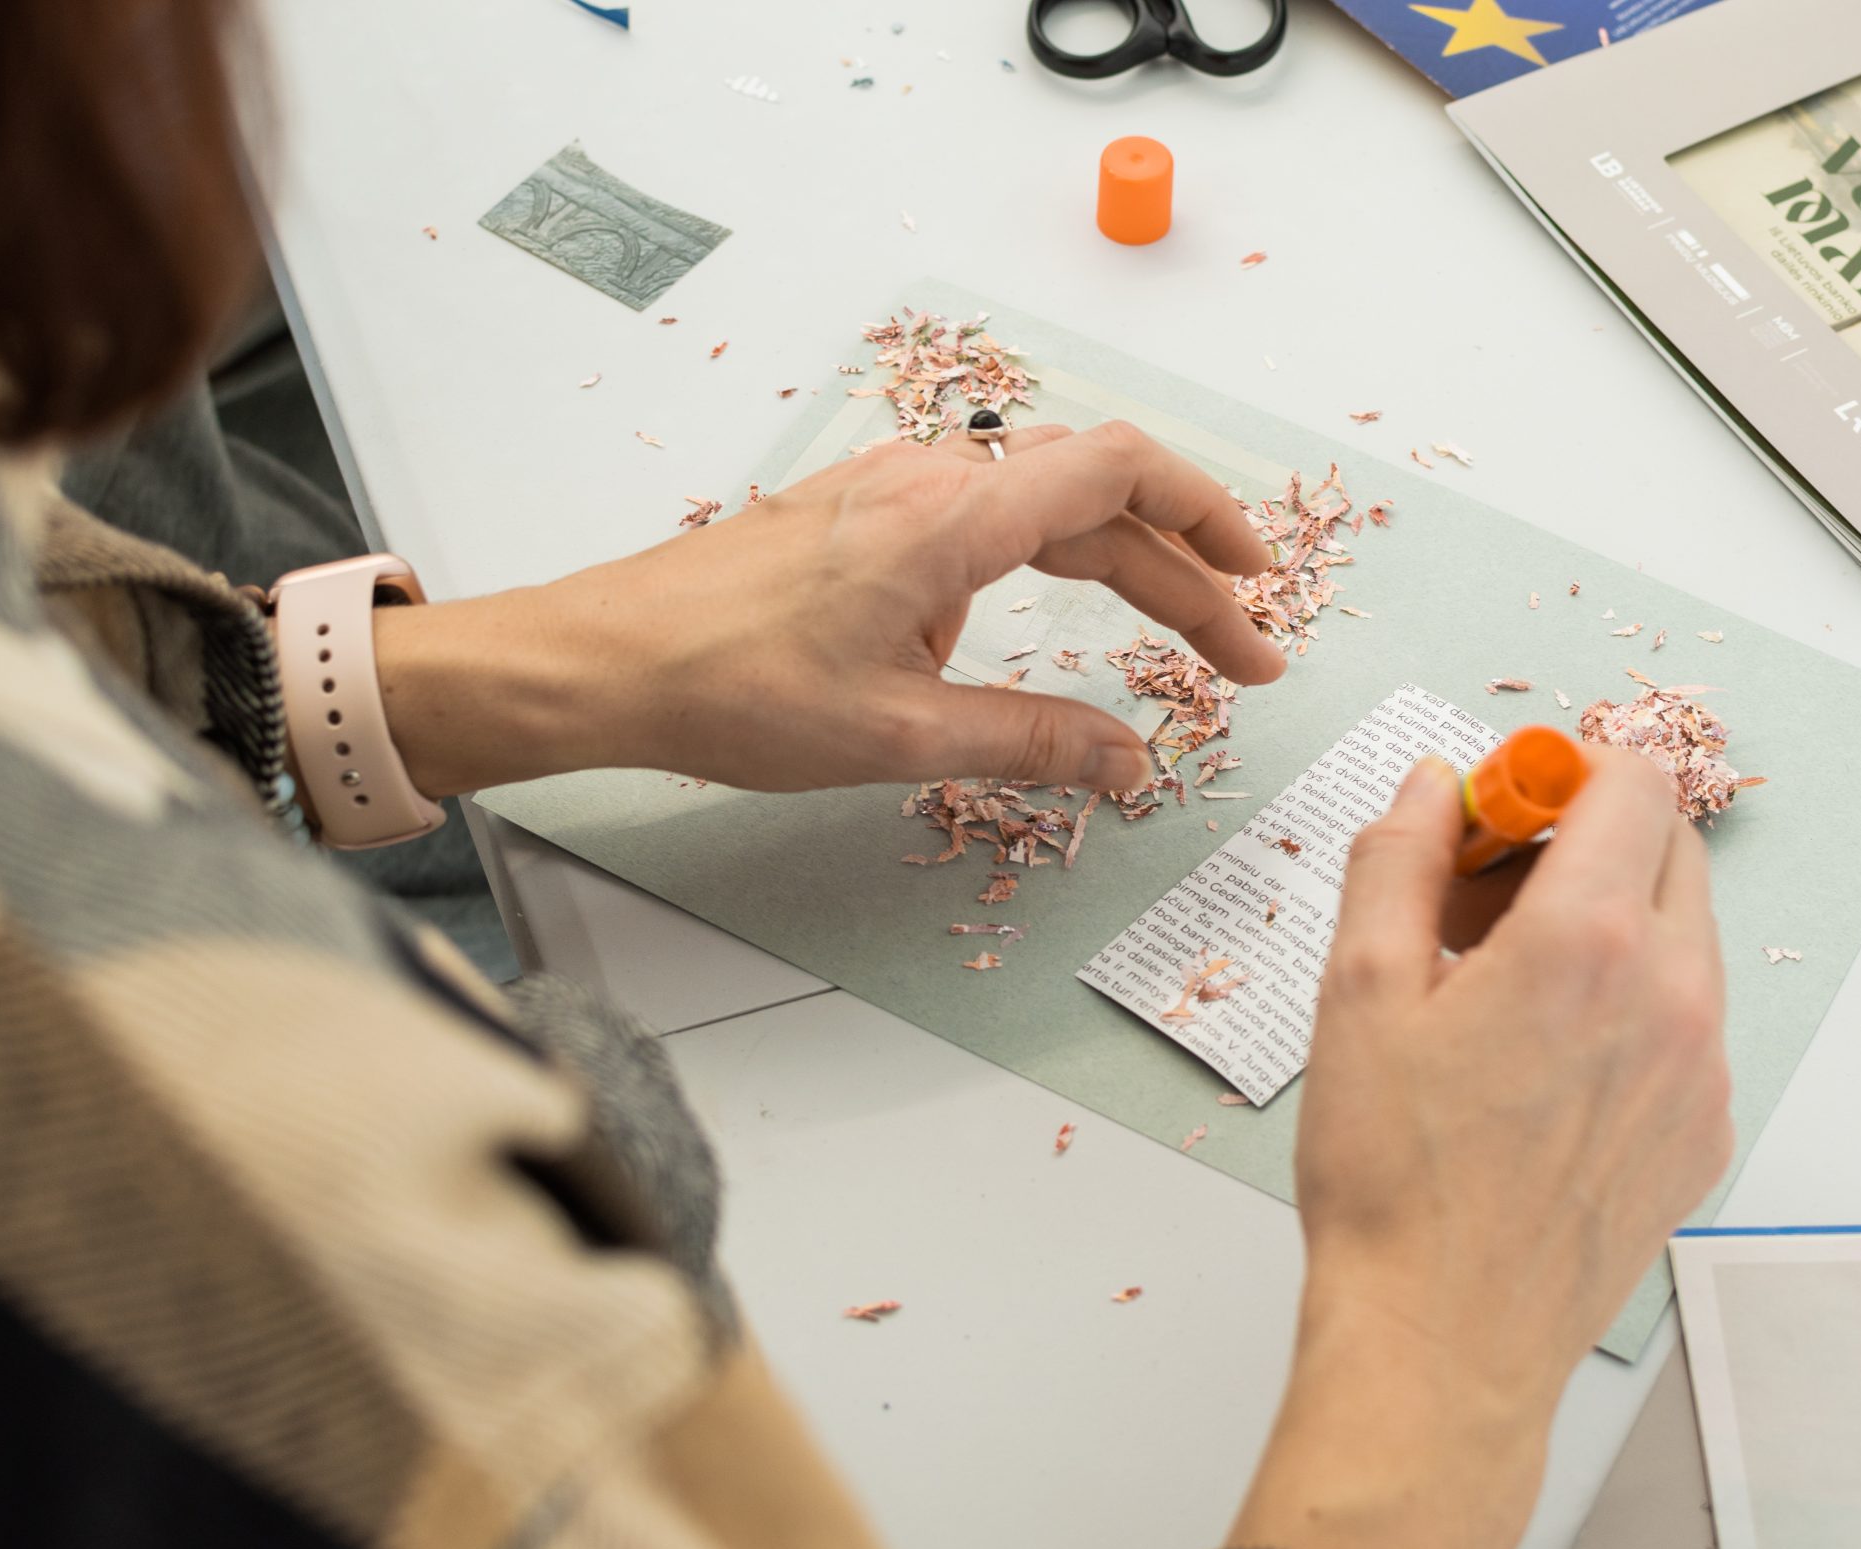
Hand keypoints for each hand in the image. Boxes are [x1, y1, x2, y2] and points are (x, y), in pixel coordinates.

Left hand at [370, 422, 1282, 797]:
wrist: (600, 662)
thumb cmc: (727, 688)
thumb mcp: (898, 735)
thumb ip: (1031, 741)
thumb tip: (1131, 763)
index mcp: (952, 519)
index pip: (1122, 472)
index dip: (1210, 518)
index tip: (1260, 584)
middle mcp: (930, 481)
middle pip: (1098, 500)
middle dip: (1185, 574)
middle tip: (1244, 657)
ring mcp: (891, 491)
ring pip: (1043, 507)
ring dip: (1120, 568)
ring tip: (1173, 641)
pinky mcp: (860, 517)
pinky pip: (983, 520)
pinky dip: (1046, 564)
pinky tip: (1025, 639)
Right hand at [1228, 751, 1732, 1548]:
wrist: (1441, 1342)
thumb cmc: (1393, 1180)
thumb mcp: (1358, 991)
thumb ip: (1399, 857)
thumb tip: (1431, 786)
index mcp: (1590, 943)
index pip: (1631, 784)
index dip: (1561, 771)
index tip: (1499, 806)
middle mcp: (1674, 996)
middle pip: (1667, 848)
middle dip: (1583, 837)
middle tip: (1485, 888)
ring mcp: (1703, 1071)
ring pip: (1679, 934)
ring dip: (1605, 918)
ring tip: (1501, 983)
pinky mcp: (1705, 1133)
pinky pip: (1685, 1021)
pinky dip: (1626, 1001)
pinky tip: (1538, 1058)